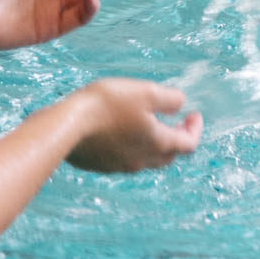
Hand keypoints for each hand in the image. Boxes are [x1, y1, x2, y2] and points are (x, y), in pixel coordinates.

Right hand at [67, 79, 201, 172]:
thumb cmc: (107, 105)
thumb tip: (181, 105)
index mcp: (159, 144)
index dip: (195, 128)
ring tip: (148, 125)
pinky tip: (121, 132)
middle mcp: (142, 161)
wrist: (64, 126)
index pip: (189, 144)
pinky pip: (123, 159)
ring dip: (153, 144)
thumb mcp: (146, 92)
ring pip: (146, 159)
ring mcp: (119, 166)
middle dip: (176, 138)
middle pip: (169, 155)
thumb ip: (171, 99)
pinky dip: (130, 147)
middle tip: (174, 121)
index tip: (194, 114)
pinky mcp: (99, 166)